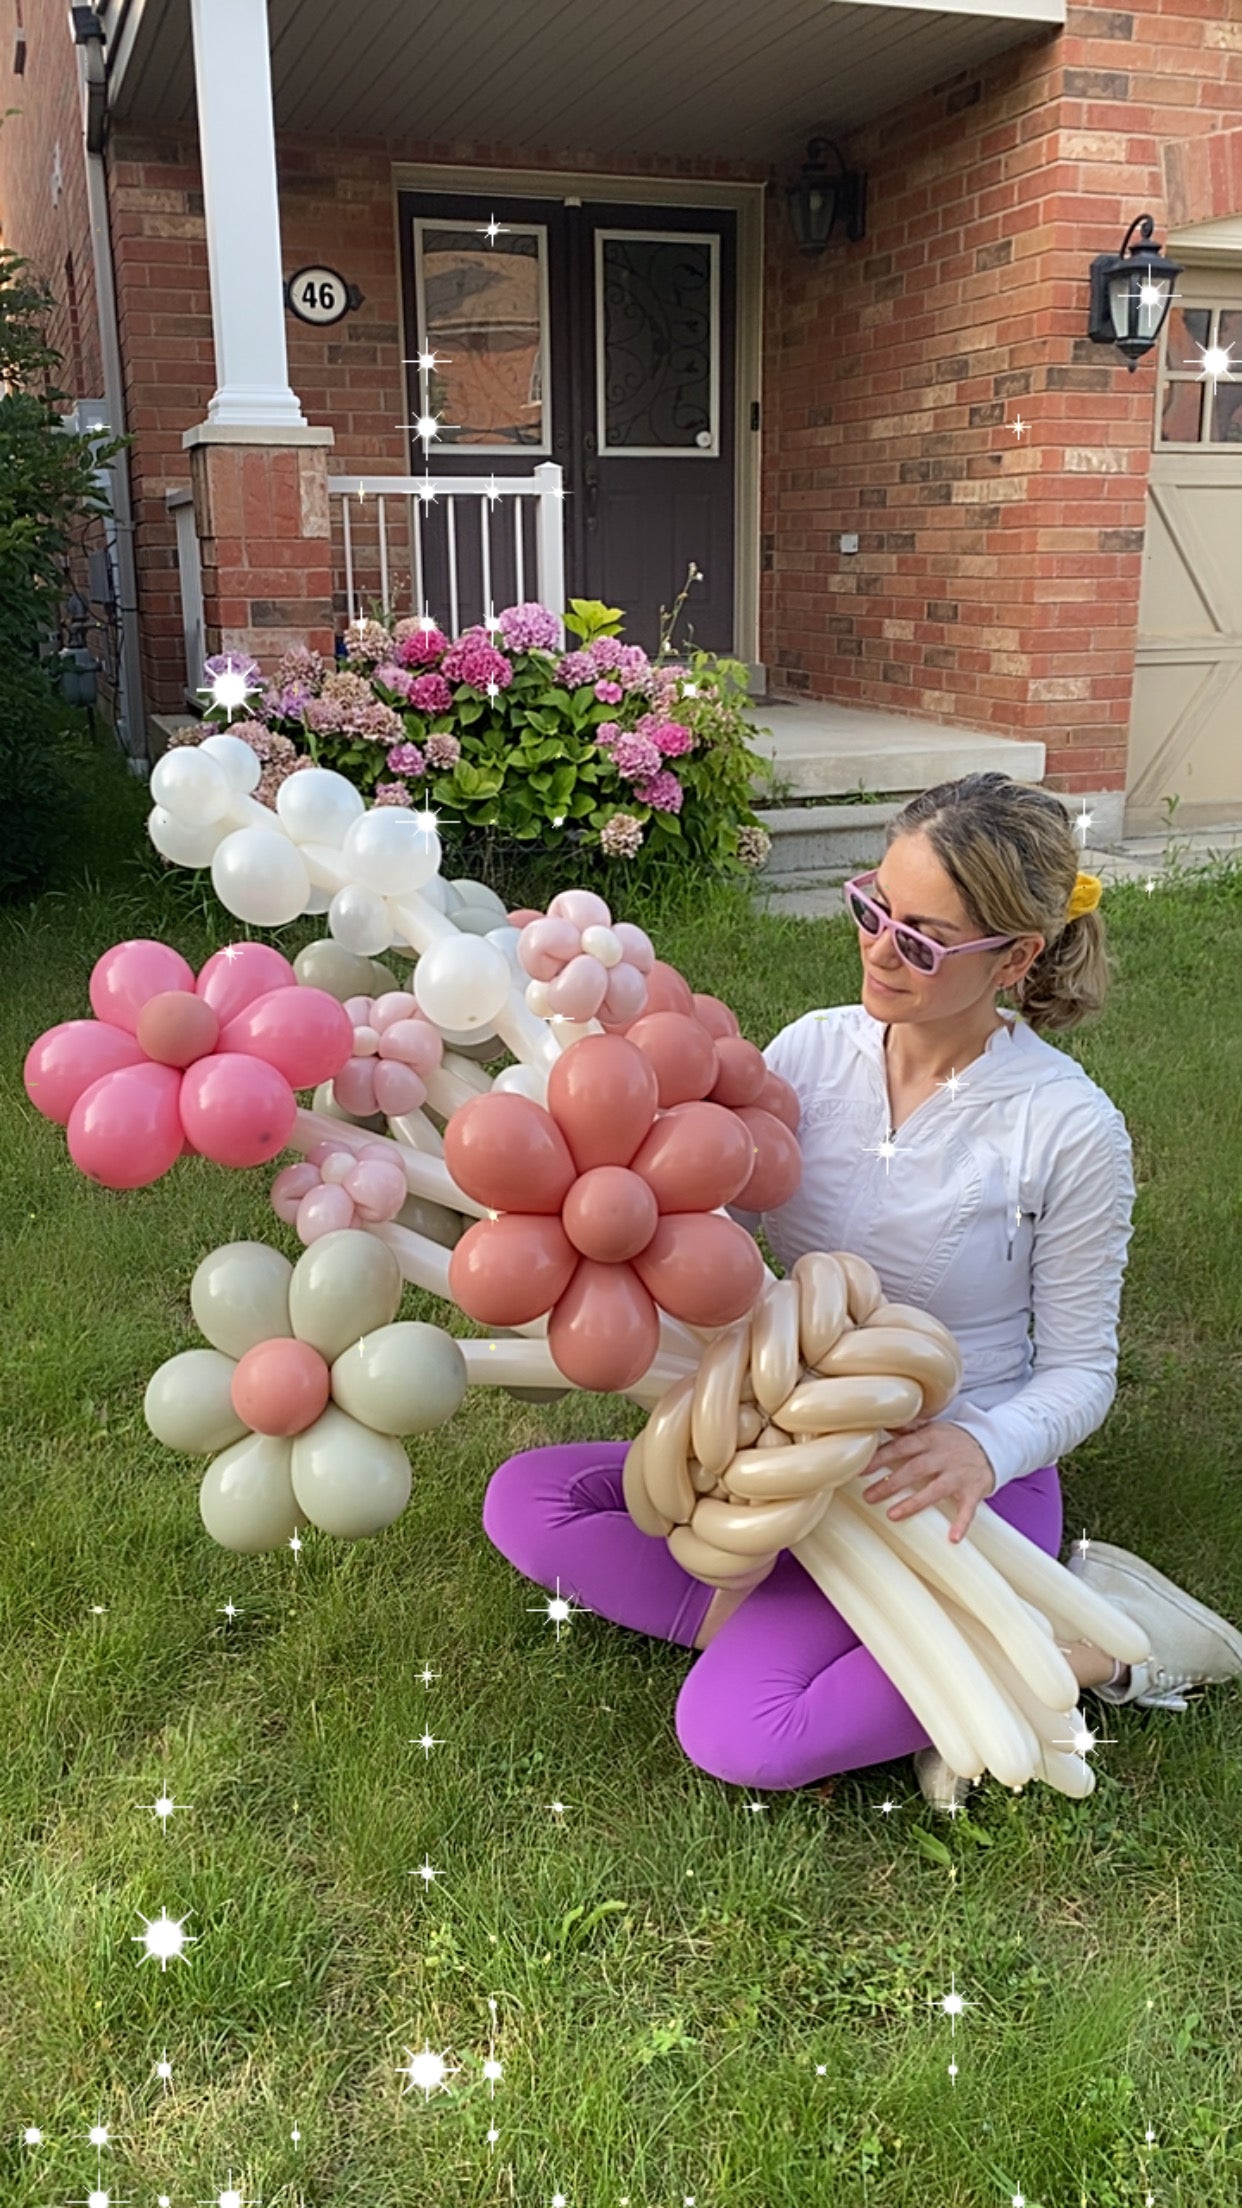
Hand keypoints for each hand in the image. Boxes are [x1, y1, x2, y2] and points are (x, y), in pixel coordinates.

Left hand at [861, 1421, 996, 1543]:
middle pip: (914, 1469)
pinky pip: (968, 1509)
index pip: (901, 1447)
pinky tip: (953, 1538)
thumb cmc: (952, 1440)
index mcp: (930, 1438)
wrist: (992, 1445)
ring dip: (913, 1503)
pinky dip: (962, 1523)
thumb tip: (878, 1422)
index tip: (861, 1470)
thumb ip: (907, 1429)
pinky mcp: (974, 1490)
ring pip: (935, 1490)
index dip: (880, 1458)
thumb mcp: (931, 1428)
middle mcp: (944, 1455)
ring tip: (892, 1515)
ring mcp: (959, 1474)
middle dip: (890, 1483)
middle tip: (868, 1497)